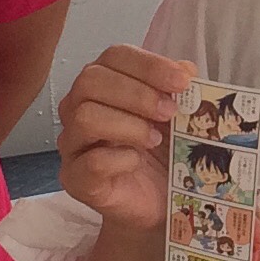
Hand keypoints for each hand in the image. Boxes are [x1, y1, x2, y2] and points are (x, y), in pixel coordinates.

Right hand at [55, 45, 192, 233]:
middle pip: (91, 80)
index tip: (182, 81)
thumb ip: (179, 91)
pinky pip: (90, 161)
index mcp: (104, 84)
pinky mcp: (75, 179)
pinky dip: (120, 158)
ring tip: (155, 139)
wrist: (158, 203)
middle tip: (170, 112)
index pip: (114, 56)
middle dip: (137, 93)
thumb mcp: (178, 116)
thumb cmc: (163, 153)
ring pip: (85, 117)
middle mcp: (79, 107)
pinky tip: (138, 162)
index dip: (149, 65)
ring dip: (128, 124)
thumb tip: (186, 69)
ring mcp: (73, 144)